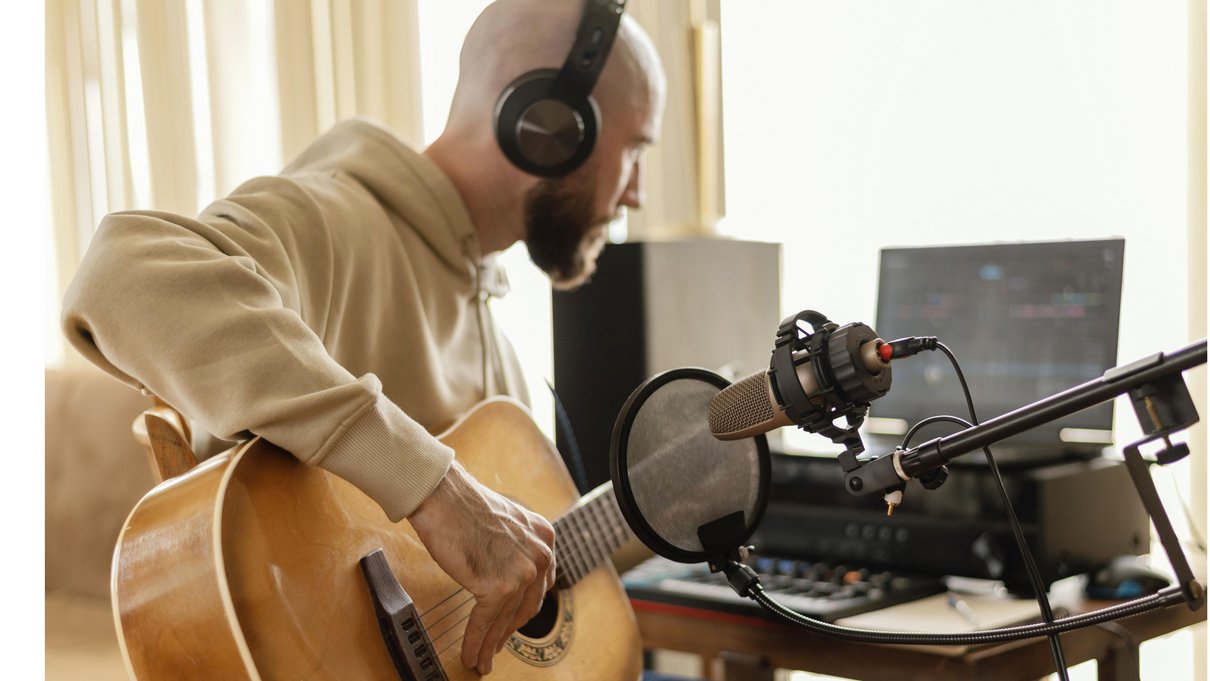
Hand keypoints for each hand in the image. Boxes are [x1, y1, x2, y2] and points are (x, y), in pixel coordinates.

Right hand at [408, 460, 555, 674]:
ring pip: (505, 619)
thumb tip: (503, 574)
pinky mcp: (498, 587)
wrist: (443, 496)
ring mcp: (522, 572)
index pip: (539, 583)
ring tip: (482, 659)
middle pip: (526, 606)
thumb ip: (513, 547)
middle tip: (497, 647)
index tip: (513, 623)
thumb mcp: (505, 523)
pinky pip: (485, 622)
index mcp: (545, 536)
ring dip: (491, 643)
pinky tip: (471, 654)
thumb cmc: (463, 504)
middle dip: (509, 631)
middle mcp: (541, 554)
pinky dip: (476, 641)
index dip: (524, 609)